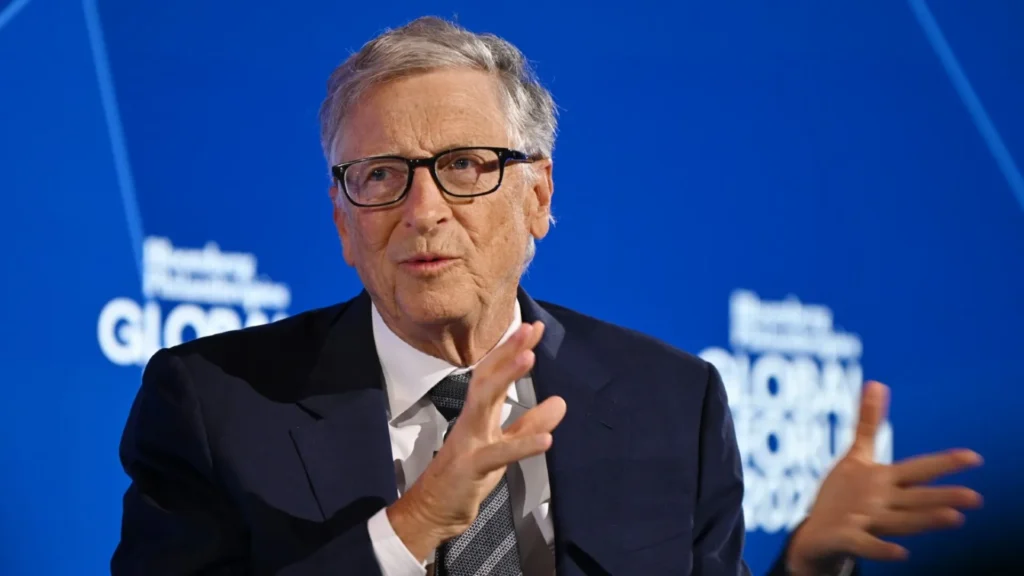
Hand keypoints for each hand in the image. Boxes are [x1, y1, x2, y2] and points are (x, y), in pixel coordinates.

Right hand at [386, 321, 567, 562]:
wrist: (434, 512)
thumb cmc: (467, 477)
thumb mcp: (504, 447)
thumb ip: (530, 424)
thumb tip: (560, 401)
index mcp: (479, 414)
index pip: (495, 374)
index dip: (512, 351)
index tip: (533, 328)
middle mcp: (471, 421)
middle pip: (487, 378)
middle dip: (507, 352)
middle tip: (529, 329)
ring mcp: (469, 442)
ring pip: (485, 402)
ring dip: (506, 378)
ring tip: (529, 358)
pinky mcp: (472, 467)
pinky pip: (499, 454)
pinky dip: (523, 445)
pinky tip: (547, 441)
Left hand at [787, 381, 982, 575]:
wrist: (818, 533)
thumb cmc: (845, 496)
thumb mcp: (856, 455)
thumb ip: (868, 422)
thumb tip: (876, 383)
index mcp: (886, 481)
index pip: (918, 469)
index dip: (943, 463)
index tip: (973, 457)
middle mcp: (883, 503)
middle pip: (916, 498)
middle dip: (944, 496)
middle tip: (974, 497)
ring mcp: (868, 521)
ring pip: (900, 521)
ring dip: (926, 519)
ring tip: (954, 518)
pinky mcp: (848, 538)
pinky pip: (867, 545)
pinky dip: (882, 549)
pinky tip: (900, 554)